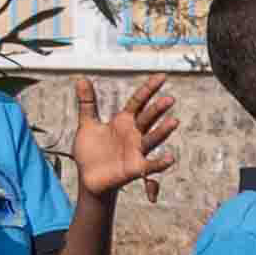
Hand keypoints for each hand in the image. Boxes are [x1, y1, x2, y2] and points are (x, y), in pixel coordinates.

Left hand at [69, 75, 176, 200]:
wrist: (88, 177)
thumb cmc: (91, 151)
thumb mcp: (87, 124)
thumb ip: (87, 103)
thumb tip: (81, 78)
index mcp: (123, 122)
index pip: (138, 102)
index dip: (149, 89)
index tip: (162, 77)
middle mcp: (133, 134)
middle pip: (147, 119)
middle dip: (158, 109)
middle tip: (169, 99)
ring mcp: (136, 151)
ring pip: (152, 139)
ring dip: (163, 132)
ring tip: (174, 122)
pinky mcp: (135, 168)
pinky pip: (150, 166)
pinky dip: (160, 163)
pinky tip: (169, 158)